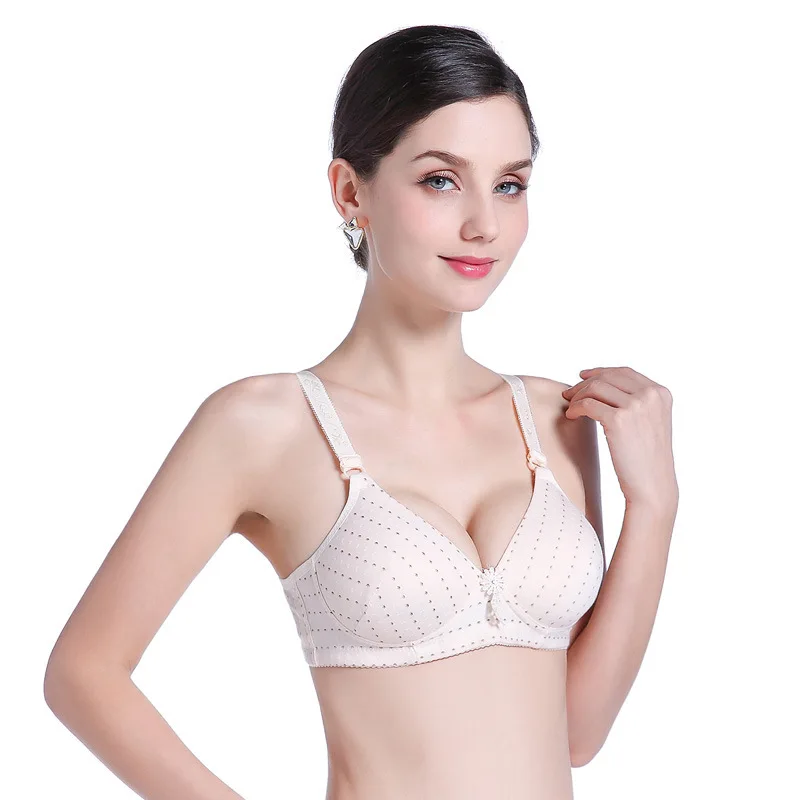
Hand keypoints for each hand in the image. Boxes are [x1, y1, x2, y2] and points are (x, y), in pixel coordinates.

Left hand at [561, 366, 677, 511]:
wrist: (653, 486)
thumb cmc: (647, 459)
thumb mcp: (651, 422)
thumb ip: (638, 402)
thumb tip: (604, 385)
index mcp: (661, 393)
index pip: (624, 372)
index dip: (601, 372)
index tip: (583, 376)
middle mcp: (651, 395)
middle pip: (607, 377)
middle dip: (584, 383)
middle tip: (569, 393)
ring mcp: (636, 406)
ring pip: (595, 388)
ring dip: (577, 395)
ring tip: (570, 407)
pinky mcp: (618, 420)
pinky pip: (588, 404)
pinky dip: (575, 408)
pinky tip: (571, 416)